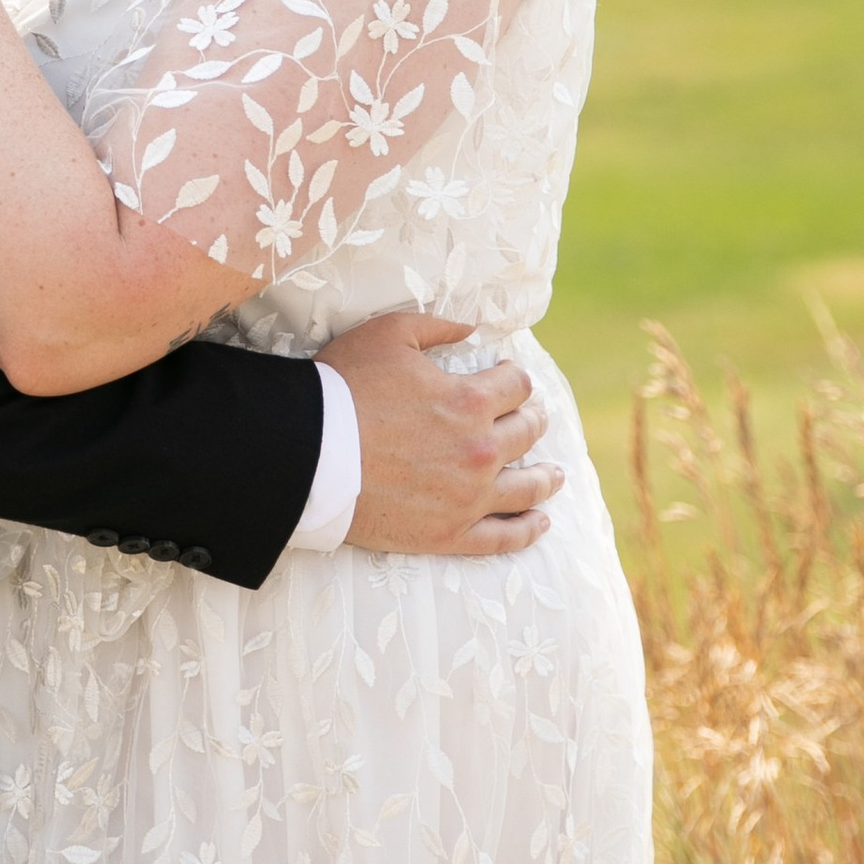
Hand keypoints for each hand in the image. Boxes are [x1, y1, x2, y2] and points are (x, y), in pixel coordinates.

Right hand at [327, 312, 558, 558]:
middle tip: (532, 420)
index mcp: (470, 401)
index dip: (515, 378)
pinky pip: (503, 537)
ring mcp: (468, 498)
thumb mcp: (388, 334)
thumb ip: (437, 325)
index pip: (517, 386)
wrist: (308, 455)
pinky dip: (528, 530)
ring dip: (546, 477)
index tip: (509, 378)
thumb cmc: (343, 388)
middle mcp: (480, 450)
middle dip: (532, 420)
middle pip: (526, 433)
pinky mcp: (449, 535)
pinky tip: (541, 521)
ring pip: (527, 487)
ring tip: (555, 475)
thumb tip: (472, 327)